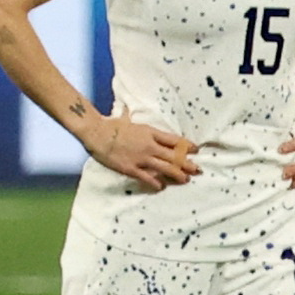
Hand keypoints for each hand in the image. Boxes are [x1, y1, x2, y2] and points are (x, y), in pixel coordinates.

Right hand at [79, 107, 198, 189]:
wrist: (97, 133)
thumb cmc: (110, 124)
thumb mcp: (124, 118)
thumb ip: (128, 115)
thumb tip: (125, 108)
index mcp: (150, 132)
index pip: (174, 140)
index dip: (186, 145)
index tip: (195, 149)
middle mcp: (150, 146)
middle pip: (174, 156)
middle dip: (187, 163)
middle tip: (197, 169)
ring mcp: (142, 158)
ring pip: (165, 168)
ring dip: (177, 174)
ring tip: (186, 179)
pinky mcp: (132, 168)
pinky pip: (148, 178)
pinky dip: (156, 183)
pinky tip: (162, 187)